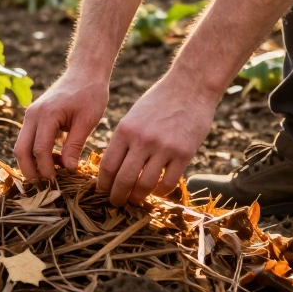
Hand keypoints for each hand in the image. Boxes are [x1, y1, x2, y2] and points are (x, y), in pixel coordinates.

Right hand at [14, 69, 108, 180]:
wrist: (84, 72)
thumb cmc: (90, 94)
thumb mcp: (87, 120)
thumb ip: (75, 145)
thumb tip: (69, 168)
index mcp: (46, 115)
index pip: (39, 150)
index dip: (46, 170)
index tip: (58, 184)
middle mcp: (32, 115)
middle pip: (21, 150)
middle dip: (30, 171)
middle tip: (47, 186)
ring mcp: (30, 115)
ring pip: (21, 146)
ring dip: (32, 163)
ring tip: (51, 175)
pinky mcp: (33, 117)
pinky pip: (28, 140)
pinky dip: (35, 154)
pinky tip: (54, 160)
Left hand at [96, 74, 219, 205]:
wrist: (190, 87)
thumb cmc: (158, 101)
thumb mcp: (133, 117)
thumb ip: (123, 140)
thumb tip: (113, 167)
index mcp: (124, 131)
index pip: (108, 165)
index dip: (103, 183)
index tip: (102, 192)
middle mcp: (141, 140)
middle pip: (123, 179)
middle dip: (117, 196)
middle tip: (116, 204)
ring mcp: (163, 148)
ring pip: (145, 184)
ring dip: (138, 198)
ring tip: (135, 202)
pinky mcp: (184, 153)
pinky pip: (169, 182)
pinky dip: (160, 192)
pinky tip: (157, 192)